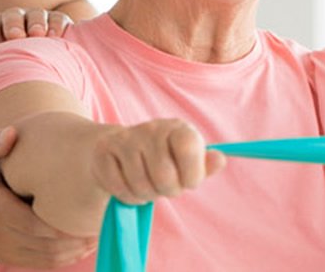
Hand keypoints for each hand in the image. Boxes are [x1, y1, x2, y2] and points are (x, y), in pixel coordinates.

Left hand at [0, 8, 73, 86]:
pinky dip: (56, 25)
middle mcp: (18, 21)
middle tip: (15, 36)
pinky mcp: (59, 23)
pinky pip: (58, 18)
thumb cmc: (16, 67)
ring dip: (37, 23)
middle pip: (12, 16)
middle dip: (13, 24)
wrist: (45, 66)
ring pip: (36, 15)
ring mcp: (39, 20)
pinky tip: (55, 36)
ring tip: (38, 35)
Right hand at [0, 127, 95, 266]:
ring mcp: (3, 250)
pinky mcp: (6, 257)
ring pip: (47, 260)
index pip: (39, 226)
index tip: (92, 214)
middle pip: (49, 247)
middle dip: (79, 240)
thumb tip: (11, 133)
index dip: (68, 226)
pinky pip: (39, 264)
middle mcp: (0, 236)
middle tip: (106, 225)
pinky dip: (63, 259)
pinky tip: (81, 246)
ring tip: (100, 236)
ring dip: (75, 252)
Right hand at [91, 119, 225, 204]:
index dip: (191, 174)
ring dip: (145, 195)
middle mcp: (152, 128)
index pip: (189, 148)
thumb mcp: (187, 162)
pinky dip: (126, 195)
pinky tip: (129, 185)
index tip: (189, 181)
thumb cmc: (164, 160)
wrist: (121, 149)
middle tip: (165, 186)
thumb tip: (220, 160)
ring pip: (140, 185)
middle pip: (164, 176)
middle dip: (167, 191)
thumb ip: (205, 165)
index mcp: (178, 128)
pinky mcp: (104, 150)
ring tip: (147, 185)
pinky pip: (118, 187)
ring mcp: (125, 138)